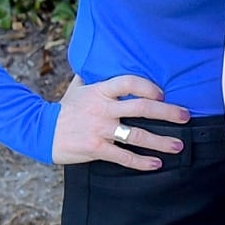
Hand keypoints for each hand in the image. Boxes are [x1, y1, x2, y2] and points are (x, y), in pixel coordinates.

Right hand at [50, 75, 189, 168]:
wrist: (39, 131)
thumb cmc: (64, 109)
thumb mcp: (77, 88)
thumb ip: (94, 76)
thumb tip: (103, 60)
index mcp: (100, 91)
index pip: (129, 82)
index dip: (148, 86)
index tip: (163, 94)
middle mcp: (102, 109)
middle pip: (142, 107)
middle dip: (168, 112)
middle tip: (185, 116)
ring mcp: (99, 129)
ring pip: (136, 135)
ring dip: (160, 141)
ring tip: (178, 145)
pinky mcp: (95, 149)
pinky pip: (123, 156)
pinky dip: (141, 161)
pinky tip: (156, 164)